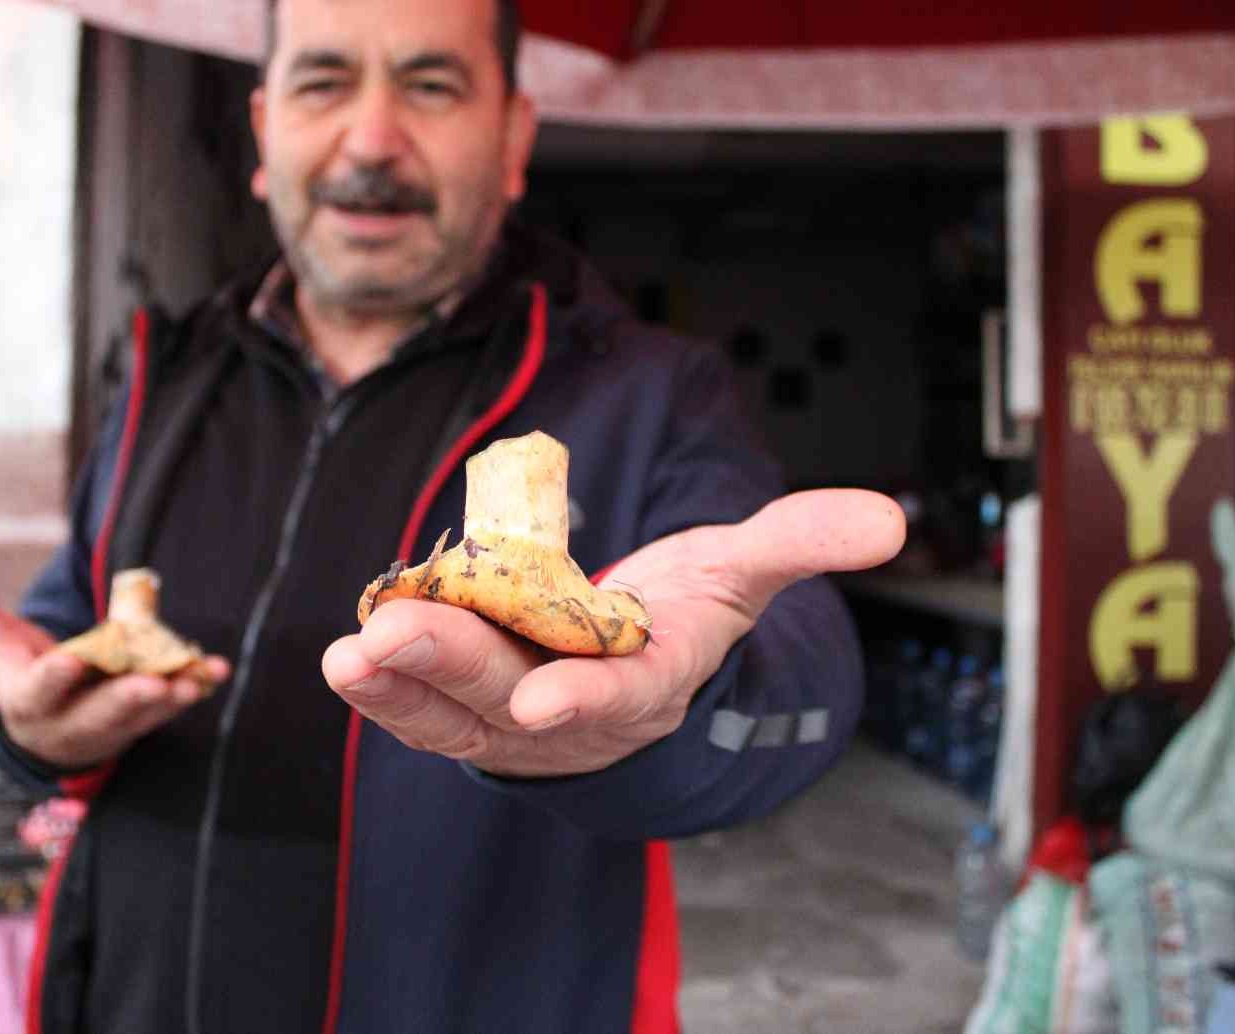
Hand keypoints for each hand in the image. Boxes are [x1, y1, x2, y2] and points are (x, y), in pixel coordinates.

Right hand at [0, 550, 228, 769]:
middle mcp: (70, 722)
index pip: (41, 692)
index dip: (57, 679)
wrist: (48, 730)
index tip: (74, 661)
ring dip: (169, 698)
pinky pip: (171, 708)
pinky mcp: (143, 723)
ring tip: (193, 679)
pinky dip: (195, 687)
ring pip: (141, 716)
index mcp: (27, 701)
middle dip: (125, 699)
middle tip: (151, 683)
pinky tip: (217, 670)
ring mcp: (111, 727)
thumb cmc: (16, 672)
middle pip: (99, 713)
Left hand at [322, 488, 904, 776]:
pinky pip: (424, 706)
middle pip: (514, 695)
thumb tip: (888, 520)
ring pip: (454, 708)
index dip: (588, 697)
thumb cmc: (686, 611)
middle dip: (455, 667)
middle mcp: (580, 710)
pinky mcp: (469, 709)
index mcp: (651, 679)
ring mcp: (517, 715)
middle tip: (390, 637)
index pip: (624, 693)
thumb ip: (798, 541)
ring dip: (399, 685)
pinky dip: (385, 687)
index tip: (543, 703)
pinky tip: (345, 656)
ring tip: (348, 654)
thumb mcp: (740, 570)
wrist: (632, 660)